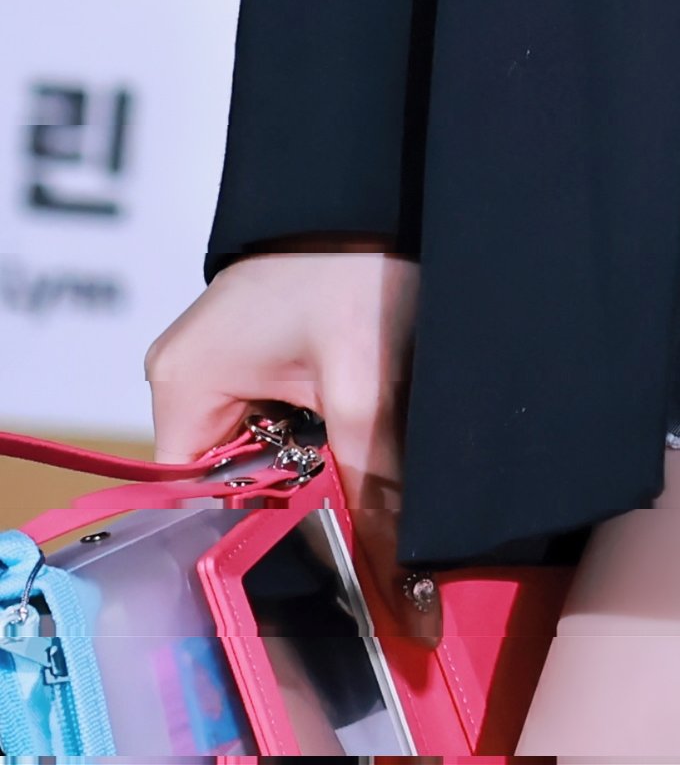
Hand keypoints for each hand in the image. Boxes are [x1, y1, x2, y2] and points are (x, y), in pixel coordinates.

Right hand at [146, 244, 435, 644]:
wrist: (383, 184)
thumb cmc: (358, 267)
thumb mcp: (365, 385)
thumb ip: (373, 487)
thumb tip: (401, 590)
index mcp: (183, 385)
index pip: (199, 503)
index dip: (258, 533)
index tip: (317, 550)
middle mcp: (185, 375)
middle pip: (231, 480)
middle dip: (293, 495)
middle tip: (353, 502)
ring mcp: (218, 358)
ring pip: (261, 450)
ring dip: (310, 459)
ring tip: (359, 449)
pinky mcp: (253, 347)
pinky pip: (276, 415)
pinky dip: (315, 426)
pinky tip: (352, 418)